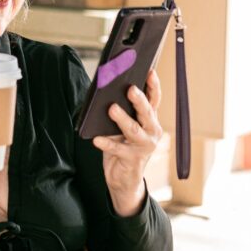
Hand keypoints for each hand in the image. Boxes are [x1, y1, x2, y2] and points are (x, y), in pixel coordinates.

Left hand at [92, 70, 170, 216]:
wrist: (124, 180)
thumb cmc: (122, 147)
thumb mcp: (123, 128)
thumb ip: (120, 112)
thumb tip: (106, 93)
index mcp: (150, 120)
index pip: (154, 99)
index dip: (153, 85)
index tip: (149, 71)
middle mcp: (151, 132)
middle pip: (146, 112)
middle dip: (139, 100)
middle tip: (130, 89)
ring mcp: (143, 146)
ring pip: (134, 129)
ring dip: (122, 118)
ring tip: (112, 108)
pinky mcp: (132, 159)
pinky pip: (117, 148)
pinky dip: (107, 143)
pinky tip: (97, 139)